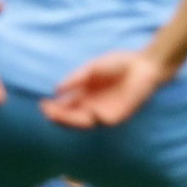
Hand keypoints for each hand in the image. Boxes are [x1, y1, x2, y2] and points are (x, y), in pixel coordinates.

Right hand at [40, 51, 166, 128]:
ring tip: (57, 116)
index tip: (42, 104)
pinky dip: (92, 119)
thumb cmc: (119, 64)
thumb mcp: (92, 68)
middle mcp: (93, 106)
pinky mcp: (119, 115)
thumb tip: (56, 90)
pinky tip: (83, 112)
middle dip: (58, 117)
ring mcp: (105, 111)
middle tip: (47, 112)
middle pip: (72, 117)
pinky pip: (103, 121)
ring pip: (84, 123)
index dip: (54, 108)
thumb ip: (76, 78)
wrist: (144, 64)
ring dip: (70, 121)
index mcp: (86, 95)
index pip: (66, 107)